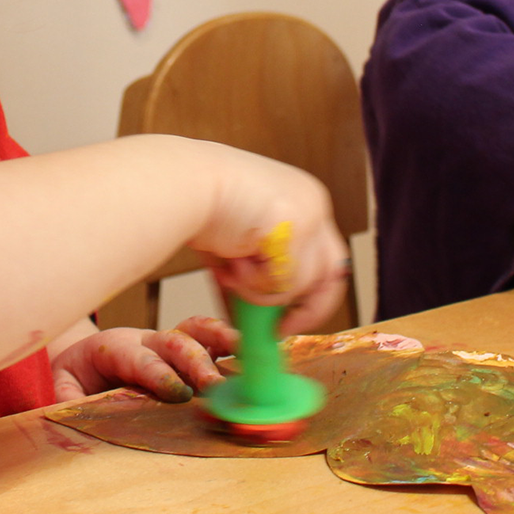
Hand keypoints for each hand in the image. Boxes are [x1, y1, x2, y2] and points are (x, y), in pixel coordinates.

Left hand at [49, 316, 235, 402]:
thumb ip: (68, 399)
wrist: (84, 354)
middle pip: (175, 342)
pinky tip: (257, 352)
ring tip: (248, 356)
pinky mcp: (184, 347)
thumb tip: (72, 412)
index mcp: (114, 350)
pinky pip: (211, 337)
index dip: (158, 373)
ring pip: (197, 331)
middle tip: (215, 387)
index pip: (139, 358)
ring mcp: (167, 342)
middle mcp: (146, 341)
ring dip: (222, 341)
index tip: (177, 392)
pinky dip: (233, 342)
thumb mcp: (63, 387)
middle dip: (196, 362)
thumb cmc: (77, 375)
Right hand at [193, 145, 347, 333]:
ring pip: (303, 282)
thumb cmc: (196, 206)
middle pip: (333, 271)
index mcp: (300, 200)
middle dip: (310, 309)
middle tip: (281, 330)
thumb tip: (250, 324)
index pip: (321, 256)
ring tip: (231, 270)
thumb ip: (251, 277)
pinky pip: (286, 282)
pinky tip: (232, 260)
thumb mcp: (234, 247)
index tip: (286, 320)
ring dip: (262, 289)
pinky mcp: (297, 226)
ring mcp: (310, 213)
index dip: (305, 293)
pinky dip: (255, 283)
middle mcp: (313, 202)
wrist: (180, 183)